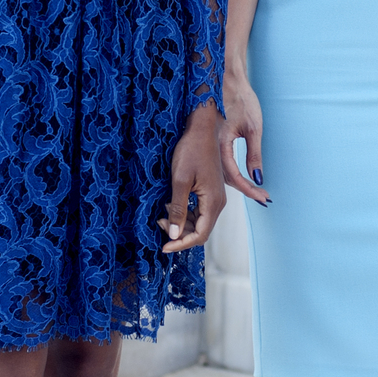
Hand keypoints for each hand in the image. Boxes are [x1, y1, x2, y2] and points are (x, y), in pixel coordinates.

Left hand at [162, 102, 225, 253]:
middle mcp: (218, 202)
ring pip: (201, 222)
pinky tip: (171, 205)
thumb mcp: (180, 181)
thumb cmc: (191, 151)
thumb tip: (174, 235)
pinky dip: (186, 214)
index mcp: (213, 202)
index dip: (182, 244)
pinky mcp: (211, 191)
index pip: (201, 235)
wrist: (201, 130)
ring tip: (163, 215)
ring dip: (182, 224)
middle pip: (202, 231)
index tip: (163, 247)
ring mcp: (216, 197)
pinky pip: (200, 211)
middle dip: (180, 234)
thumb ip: (178, 210)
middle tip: (159, 224)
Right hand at [218, 63, 270, 205]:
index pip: (234, 175)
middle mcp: (212, 147)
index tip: (262, 197)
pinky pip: (220, 161)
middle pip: (226, 177)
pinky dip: (230, 171)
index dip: (248, 189)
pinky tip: (240, 175)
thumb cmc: (241, 99)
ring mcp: (210, 143)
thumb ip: (254, 154)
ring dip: (238, 182)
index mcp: (221, 144)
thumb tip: (257, 178)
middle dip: (245, 189)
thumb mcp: (253, 128)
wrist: (226, 79)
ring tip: (254, 190)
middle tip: (262, 198)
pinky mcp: (212, 140)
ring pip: (221, 171)